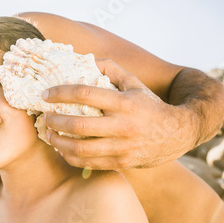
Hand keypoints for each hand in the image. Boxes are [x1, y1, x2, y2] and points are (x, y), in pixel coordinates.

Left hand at [42, 59, 196, 169]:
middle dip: (55, 121)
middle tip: (44, 117)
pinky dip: (70, 157)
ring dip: (58, 142)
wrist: (178, 133)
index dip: (60, 93)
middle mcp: (122, 125)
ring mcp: (122, 146)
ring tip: (48, 134)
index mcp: (124, 102)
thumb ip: (111, 69)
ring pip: (81, 149)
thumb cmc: (150, 105)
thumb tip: (86, 59)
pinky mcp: (121, 162)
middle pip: (78, 125)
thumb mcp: (135, 83)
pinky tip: (62, 149)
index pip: (85, 94)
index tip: (45, 95)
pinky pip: (89, 163)